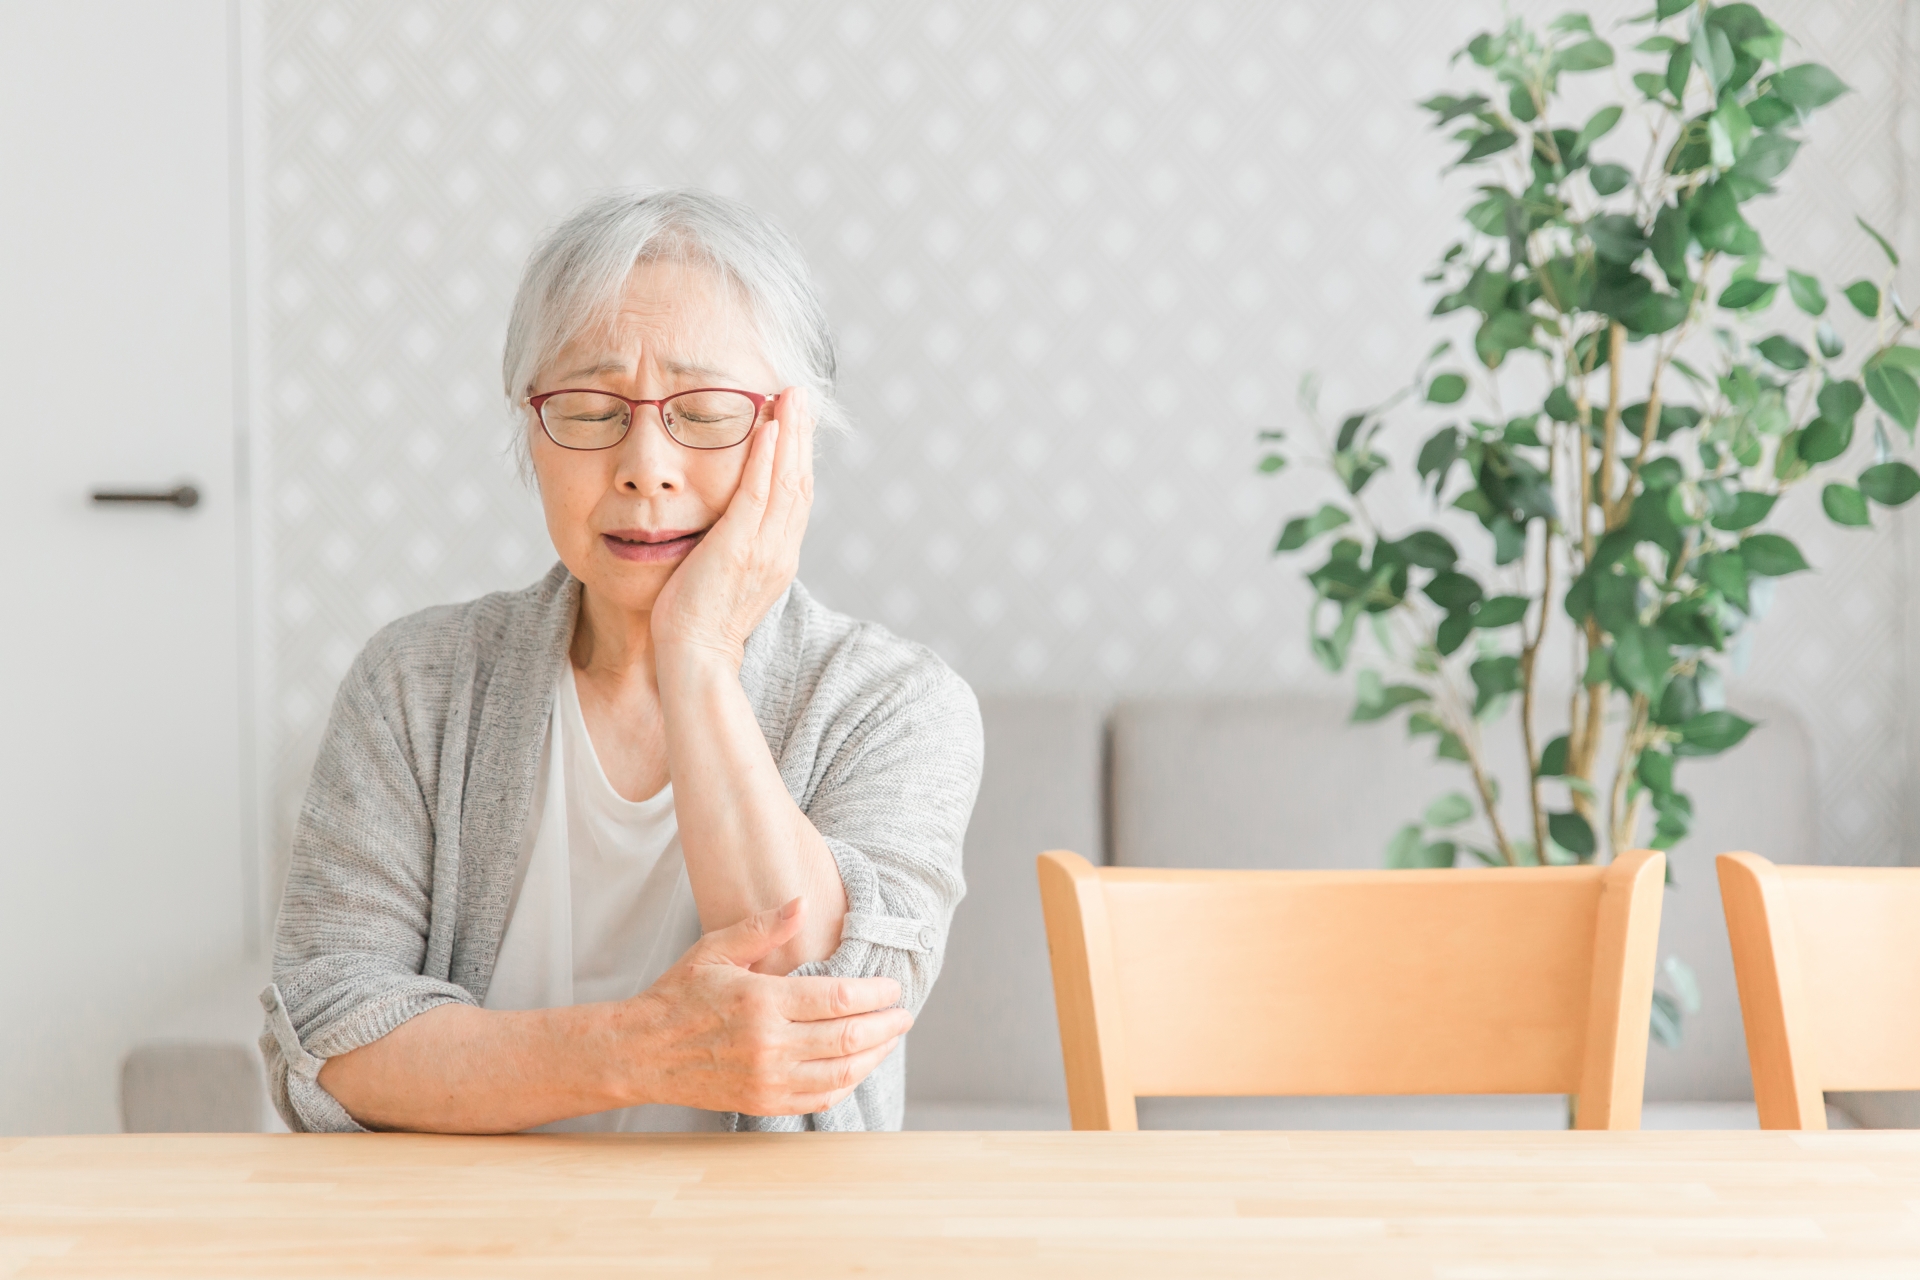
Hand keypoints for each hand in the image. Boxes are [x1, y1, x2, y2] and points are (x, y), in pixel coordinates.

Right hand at [619, 897, 908, 1115]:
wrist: (641, 1052)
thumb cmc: (678, 995)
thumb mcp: (715, 949)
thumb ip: (763, 927)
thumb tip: (803, 903)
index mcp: (762, 1002)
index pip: (838, 998)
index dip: (875, 993)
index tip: (892, 987)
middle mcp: (769, 1045)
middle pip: (849, 1038)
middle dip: (886, 1025)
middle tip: (903, 1014)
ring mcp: (768, 1079)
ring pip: (841, 1073)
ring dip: (875, 1056)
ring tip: (890, 1039)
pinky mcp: (764, 1102)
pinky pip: (820, 1099)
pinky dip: (848, 1084)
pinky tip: (858, 1067)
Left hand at [651, 386, 813, 668]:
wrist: (694, 656)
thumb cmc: (697, 621)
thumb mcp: (726, 577)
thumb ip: (736, 546)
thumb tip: (727, 522)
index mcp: (780, 557)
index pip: (797, 496)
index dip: (798, 456)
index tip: (795, 421)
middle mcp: (781, 550)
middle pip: (801, 481)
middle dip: (802, 435)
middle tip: (800, 393)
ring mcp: (764, 549)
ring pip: (787, 481)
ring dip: (790, 434)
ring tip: (790, 396)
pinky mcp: (739, 548)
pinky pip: (758, 494)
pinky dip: (766, 459)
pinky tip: (767, 428)